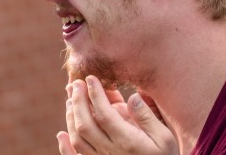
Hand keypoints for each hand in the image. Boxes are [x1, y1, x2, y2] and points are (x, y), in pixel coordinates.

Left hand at [57, 76, 177, 154]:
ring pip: (78, 139)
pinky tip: (60, 134)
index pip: (105, 115)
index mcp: (128, 141)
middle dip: (78, 101)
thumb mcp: (165, 137)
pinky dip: (65, 147)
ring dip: (71, 117)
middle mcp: (111, 151)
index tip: (90, 78)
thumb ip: (148, 117)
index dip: (95, 95)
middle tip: (75, 83)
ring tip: (70, 99)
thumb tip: (132, 97)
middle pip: (85, 125)